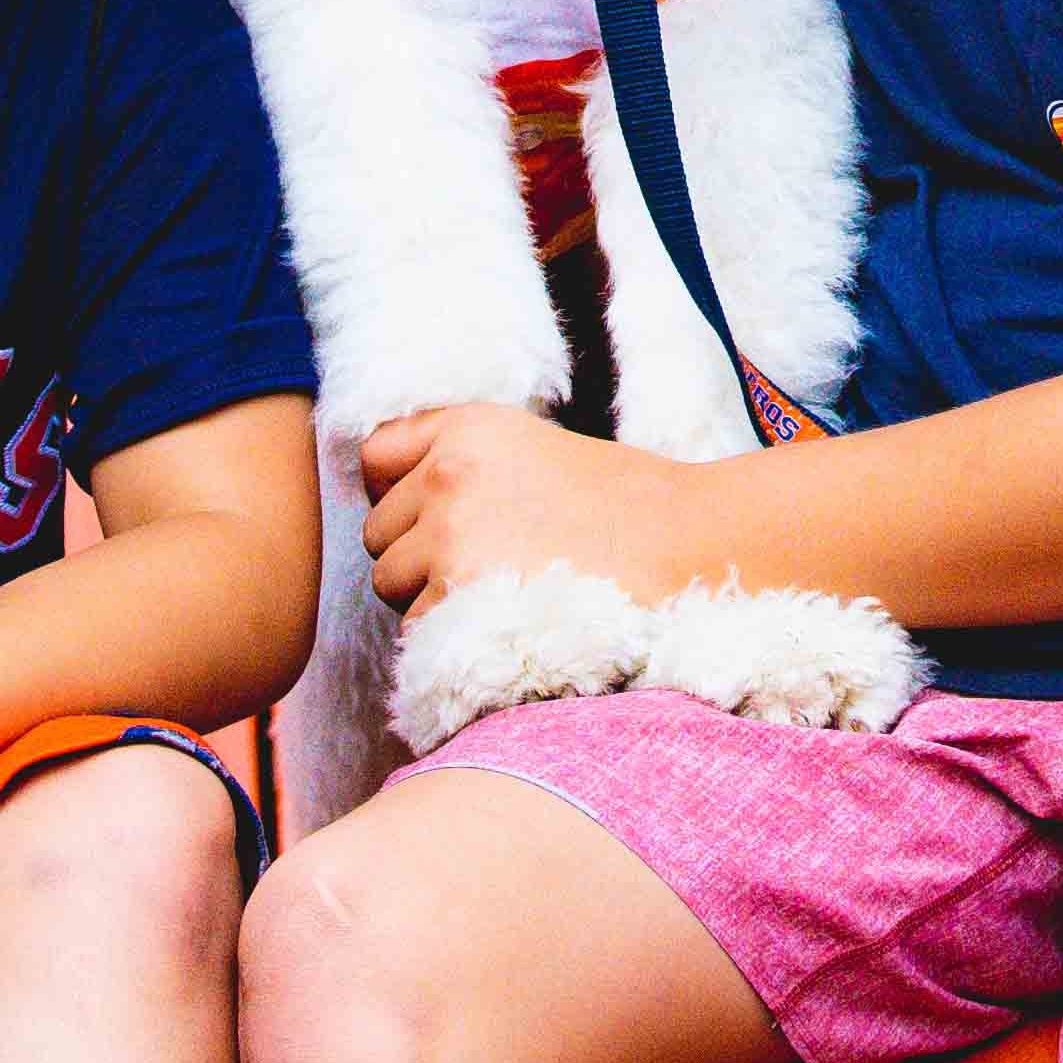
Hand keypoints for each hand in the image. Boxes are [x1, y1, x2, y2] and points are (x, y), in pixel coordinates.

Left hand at [358, 403, 694, 611]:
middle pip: (377, 532)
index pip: (376, 457)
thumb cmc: (624, 504)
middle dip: (415, 553)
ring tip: (497, 594)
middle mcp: (448, 475)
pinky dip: (450, 634)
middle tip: (482, 565)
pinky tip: (506, 620)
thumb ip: (466, 464)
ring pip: (389, 583)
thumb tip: (401, 506)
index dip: (396, 491)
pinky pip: (419, 629)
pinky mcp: (460, 597)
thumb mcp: (536, 449)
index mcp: (467, 428)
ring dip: (426, 597)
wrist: (687, 545)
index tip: (428, 513)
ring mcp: (450, 537)